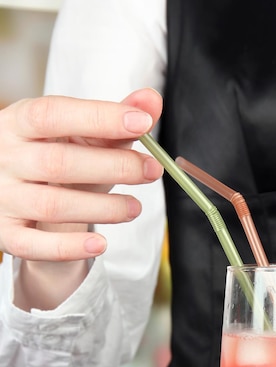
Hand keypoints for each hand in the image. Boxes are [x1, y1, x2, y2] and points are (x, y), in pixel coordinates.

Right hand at [0, 88, 162, 261]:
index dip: (100, 118)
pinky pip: (33, 245)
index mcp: (19, 122)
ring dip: (102, 208)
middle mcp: (5, 157)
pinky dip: (69, 247)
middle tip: (150, 170)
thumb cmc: (52, 159)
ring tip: (134, 208)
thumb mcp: (77, 134)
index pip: (54, 114)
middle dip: (113, 166)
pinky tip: (100, 244)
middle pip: (58, 163)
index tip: (142, 123)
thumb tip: (152, 100)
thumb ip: (113, 118)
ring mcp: (3, 196)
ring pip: (52, 205)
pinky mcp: (5, 232)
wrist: (14, 193)